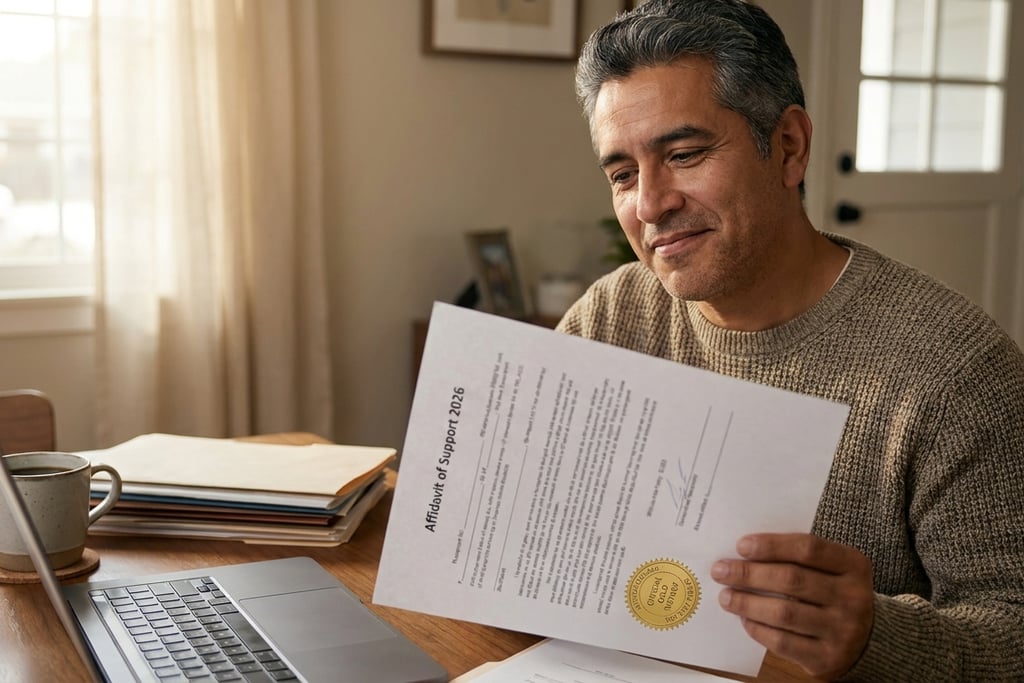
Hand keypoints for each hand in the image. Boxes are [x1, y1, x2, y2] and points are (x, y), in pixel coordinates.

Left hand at [710, 533, 873, 679]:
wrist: (866, 640)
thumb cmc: (833, 593)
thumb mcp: (830, 569)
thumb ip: (797, 558)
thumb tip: (744, 554)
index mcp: (853, 565)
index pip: (808, 548)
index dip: (772, 545)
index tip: (741, 546)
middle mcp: (853, 597)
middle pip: (792, 580)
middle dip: (750, 574)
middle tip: (721, 570)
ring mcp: (843, 630)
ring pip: (784, 613)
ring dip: (747, 603)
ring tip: (726, 596)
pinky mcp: (827, 658)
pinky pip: (783, 642)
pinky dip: (758, 628)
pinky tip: (744, 618)